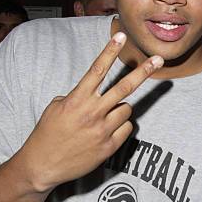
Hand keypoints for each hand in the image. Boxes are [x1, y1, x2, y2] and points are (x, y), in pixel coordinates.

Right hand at [18, 32, 162, 191]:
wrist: (43, 165)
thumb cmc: (47, 134)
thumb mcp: (55, 108)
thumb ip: (76, 97)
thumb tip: (94, 93)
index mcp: (77, 100)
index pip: (97, 70)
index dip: (109, 51)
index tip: (120, 36)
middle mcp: (92, 113)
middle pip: (124, 87)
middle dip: (144, 71)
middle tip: (158, 59)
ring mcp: (102, 131)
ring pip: (126, 110)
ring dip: (119, 109)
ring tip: (103, 118)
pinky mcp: (109, 147)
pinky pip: (126, 128)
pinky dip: (120, 127)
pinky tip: (106, 132)